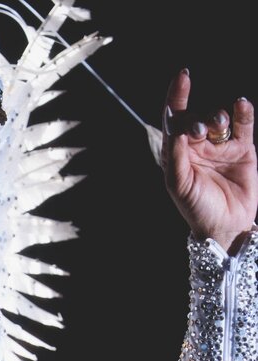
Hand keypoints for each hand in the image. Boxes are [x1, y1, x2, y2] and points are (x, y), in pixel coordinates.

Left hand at [161, 70, 256, 254]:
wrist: (226, 226)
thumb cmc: (197, 209)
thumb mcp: (179, 184)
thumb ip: (175, 155)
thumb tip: (175, 127)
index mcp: (178, 154)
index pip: (175, 120)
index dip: (177, 97)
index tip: (183, 76)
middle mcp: (198, 147)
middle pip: (197, 117)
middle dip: (199, 119)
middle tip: (200, 132)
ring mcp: (220, 147)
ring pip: (219, 118)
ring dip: (218, 117)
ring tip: (219, 130)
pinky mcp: (242, 149)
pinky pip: (243, 123)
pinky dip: (242, 112)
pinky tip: (240, 105)